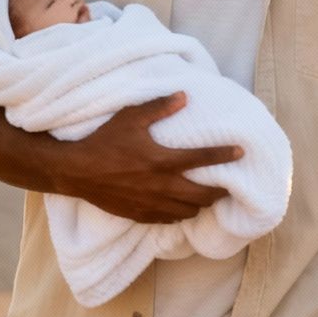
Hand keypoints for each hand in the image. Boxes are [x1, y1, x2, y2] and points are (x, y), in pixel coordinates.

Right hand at [56, 94, 241, 221]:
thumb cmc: (103, 141)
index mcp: (162, 160)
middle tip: (229, 185)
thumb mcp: (130, 118)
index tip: (241, 153)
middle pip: (203, 194)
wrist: (76, 171)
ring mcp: (151, 203)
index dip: (225, 155)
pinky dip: (181, 215)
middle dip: (220, 191)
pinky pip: (170, 220)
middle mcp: (161, 185)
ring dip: (201, 204)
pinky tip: (183, 208)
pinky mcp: (141, 215)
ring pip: (188, 210)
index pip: (203, 158)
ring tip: (208, 197)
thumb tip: (184, 96)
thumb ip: (159, 108)